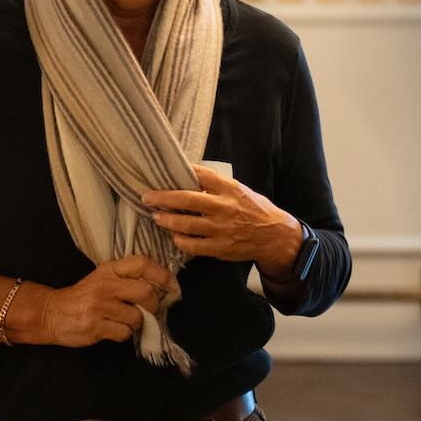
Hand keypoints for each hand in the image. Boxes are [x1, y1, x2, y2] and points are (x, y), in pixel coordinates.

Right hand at [34, 256, 176, 347]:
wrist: (52, 313)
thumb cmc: (83, 297)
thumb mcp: (103, 278)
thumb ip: (127, 279)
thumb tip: (161, 287)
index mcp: (109, 269)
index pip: (142, 264)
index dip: (161, 274)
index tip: (170, 285)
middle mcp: (106, 285)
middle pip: (146, 292)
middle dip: (153, 305)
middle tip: (149, 309)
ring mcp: (100, 306)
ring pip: (137, 317)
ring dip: (137, 323)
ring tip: (124, 320)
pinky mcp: (95, 326)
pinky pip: (124, 333)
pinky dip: (123, 334)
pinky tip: (113, 329)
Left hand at [143, 164, 301, 274]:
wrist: (273, 236)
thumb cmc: (253, 209)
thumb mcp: (240, 190)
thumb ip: (217, 186)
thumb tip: (189, 178)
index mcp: (230, 189)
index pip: (202, 176)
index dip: (182, 173)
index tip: (164, 172)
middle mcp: (224, 207)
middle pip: (187, 200)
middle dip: (163, 198)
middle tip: (147, 196)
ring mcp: (221, 229)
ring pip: (186, 225)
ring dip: (167, 220)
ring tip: (155, 216)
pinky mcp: (219, 248)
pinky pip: (192, 245)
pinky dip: (180, 240)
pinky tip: (174, 236)